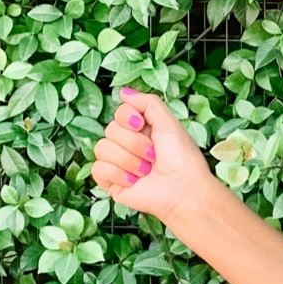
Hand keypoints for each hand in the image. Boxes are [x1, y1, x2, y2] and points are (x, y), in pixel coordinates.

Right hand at [88, 86, 218, 227]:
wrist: (183, 191)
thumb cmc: (182, 159)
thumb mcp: (168, 123)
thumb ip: (148, 104)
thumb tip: (123, 92)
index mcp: (139, 129)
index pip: (118, 112)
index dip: (128, 117)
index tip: (142, 125)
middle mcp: (126, 144)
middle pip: (110, 130)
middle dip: (134, 143)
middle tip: (153, 155)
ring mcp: (117, 163)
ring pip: (102, 148)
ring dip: (128, 160)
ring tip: (146, 171)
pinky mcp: (110, 181)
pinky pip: (98, 168)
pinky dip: (118, 174)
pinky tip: (134, 181)